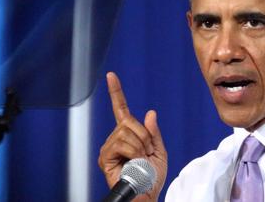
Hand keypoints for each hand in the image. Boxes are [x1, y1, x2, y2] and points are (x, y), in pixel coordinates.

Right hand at [98, 72, 167, 201]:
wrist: (146, 195)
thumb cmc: (152, 178)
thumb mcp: (159, 152)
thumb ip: (154, 133)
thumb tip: (150, 113)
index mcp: (128, 135)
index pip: (121, 109)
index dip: (116, 92)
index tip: (111, 75)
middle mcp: (115, 138)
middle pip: (129, 121)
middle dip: (144, 137)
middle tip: (146, 154)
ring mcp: (109, 147)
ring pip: (127, 132)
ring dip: (140, 147)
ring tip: (140, 161)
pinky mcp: (105, 157)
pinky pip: (122, 143)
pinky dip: (134, 152)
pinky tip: (133, 163)